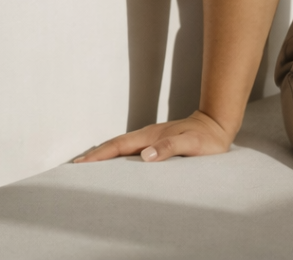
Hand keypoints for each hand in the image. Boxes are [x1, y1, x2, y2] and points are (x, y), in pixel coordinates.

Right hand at [73, 110, 234, 163]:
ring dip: (104, 155)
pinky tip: (115, 163)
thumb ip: (170, 147)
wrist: (218, 125)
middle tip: (74, 166)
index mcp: (151, 136)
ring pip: (122, 147)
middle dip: (94, 155)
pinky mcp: (157, 143)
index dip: (99, 154)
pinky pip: (131, 150)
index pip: (119, 146)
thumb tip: (145, 155)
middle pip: (115, 145)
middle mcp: (148, 136)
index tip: (80, 162)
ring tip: (87, 166)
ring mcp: (152, 138)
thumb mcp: (191, 143)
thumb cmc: (207, 137)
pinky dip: (117, 155)